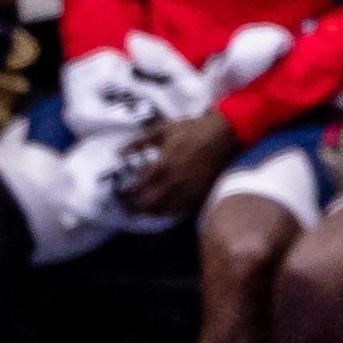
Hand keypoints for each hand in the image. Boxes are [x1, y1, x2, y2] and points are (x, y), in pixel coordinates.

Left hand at [124, 109, 239, 216]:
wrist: (222, 134)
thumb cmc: (191, 130)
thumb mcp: (163, 130)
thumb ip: (140, 141)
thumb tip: (120, 151)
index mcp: (163, 165)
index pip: (140, 186)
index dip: (129, 193)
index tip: (123, 195)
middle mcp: (174, 181)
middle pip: (150, 202)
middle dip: (137, 207)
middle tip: (129, 209)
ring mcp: (188, 189)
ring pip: (166, 210)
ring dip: (153, 213)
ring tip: (145, 213)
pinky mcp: (200, 193)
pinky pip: (183, 210)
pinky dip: (172, 213)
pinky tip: (166, 212)